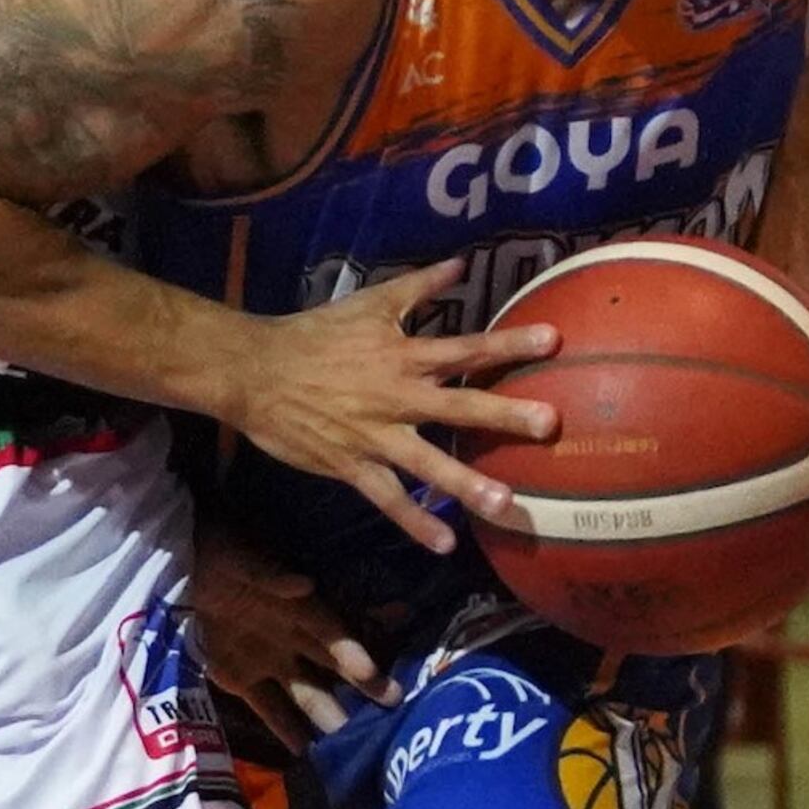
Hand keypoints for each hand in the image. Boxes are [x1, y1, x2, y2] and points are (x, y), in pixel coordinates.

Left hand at [192, 535, 395, 754]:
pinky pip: (269, 709)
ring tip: (351, 747)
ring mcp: (268, 661)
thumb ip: (268, 573)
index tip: (371, 672)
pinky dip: (286, 730)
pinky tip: (306, 754)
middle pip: (332, 666)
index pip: (331, 631)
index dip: (351, 650)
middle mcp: (291, 637)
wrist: (181, 567)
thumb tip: (304, 585)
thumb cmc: (218, 551)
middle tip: (393, 709)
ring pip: (307, 693)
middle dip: (363, 687)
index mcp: (295, 605)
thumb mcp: (238, 556)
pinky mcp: (241, 679)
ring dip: (328, 715)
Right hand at [226, 259, 558, 554]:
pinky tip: (444, 544)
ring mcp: (375, 436)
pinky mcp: (352, 465)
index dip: (508, 342)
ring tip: (506, 503)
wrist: (256, 371)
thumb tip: (462, 264)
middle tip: (549, 424)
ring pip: (428, 463)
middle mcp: (396, 397)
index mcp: (403, 355)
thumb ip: (418, 286)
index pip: (465, 348)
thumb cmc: (316, 334)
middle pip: (458, 407)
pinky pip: (388, 499)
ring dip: (467, 483)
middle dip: (504, 416)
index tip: (553, 340)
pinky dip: (415, 522)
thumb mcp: (369, 303)